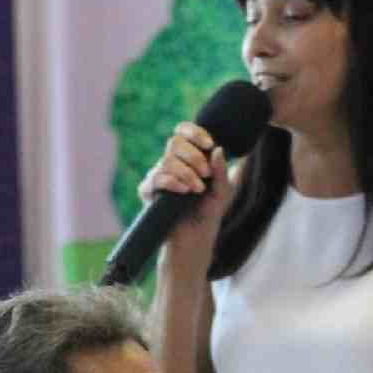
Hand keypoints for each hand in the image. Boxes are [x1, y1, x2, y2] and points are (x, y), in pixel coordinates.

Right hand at [138, 121, 235, 257]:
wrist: (195, 240)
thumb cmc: (208, 214)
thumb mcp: (223, 191)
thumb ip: (222, 171)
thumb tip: (217, 149)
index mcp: (188, 158)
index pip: (183, 132)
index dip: (194, 132)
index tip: (209, 144)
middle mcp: (171, 164)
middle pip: (174, 142)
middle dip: (193, 155)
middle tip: (206, 174)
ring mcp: (158, 178)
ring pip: (167, 160)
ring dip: (186, 172)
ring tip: (197, 189)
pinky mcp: (148, 193)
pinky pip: (155, 178)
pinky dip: (172, 182)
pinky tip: (184, 191)